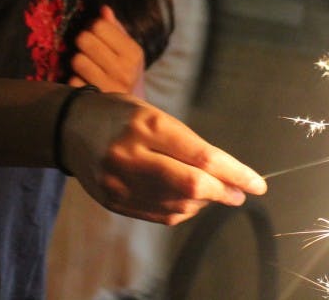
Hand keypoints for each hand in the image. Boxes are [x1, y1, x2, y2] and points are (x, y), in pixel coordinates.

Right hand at [60, 90, 266, 224]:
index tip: (257, 184)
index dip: (235, 173)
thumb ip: (188, 144)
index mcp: (147, 125)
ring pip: (177, 206)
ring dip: (203, 203)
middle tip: (239, 193)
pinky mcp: (113, 201)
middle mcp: (132, 155)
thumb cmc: (122, 114)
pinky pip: (159, 215)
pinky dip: (182, 211)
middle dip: (223, 192)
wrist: (70, 127)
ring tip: (210, 191)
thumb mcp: (154, 113)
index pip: (202, 156)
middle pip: (191, 186)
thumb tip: (226, 175)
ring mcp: (119, 182)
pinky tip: (188, 201)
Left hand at [70, 5, 144, 94]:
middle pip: (84, 39)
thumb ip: (116, 29)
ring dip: (78, 62)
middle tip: (87, 50)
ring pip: (77, 60)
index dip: (91, 26)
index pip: (98, 25)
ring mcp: (109, 88)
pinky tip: (84, 83)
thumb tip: (104, 9)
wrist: (130, 113)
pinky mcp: (94, 102)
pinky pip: (72, 81)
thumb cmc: (125, 75)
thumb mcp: (127, 52)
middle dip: (82, 42)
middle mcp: (124, 70)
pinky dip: (74, 81)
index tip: (94, 34)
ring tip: (86, 67)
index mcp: (133, 53)